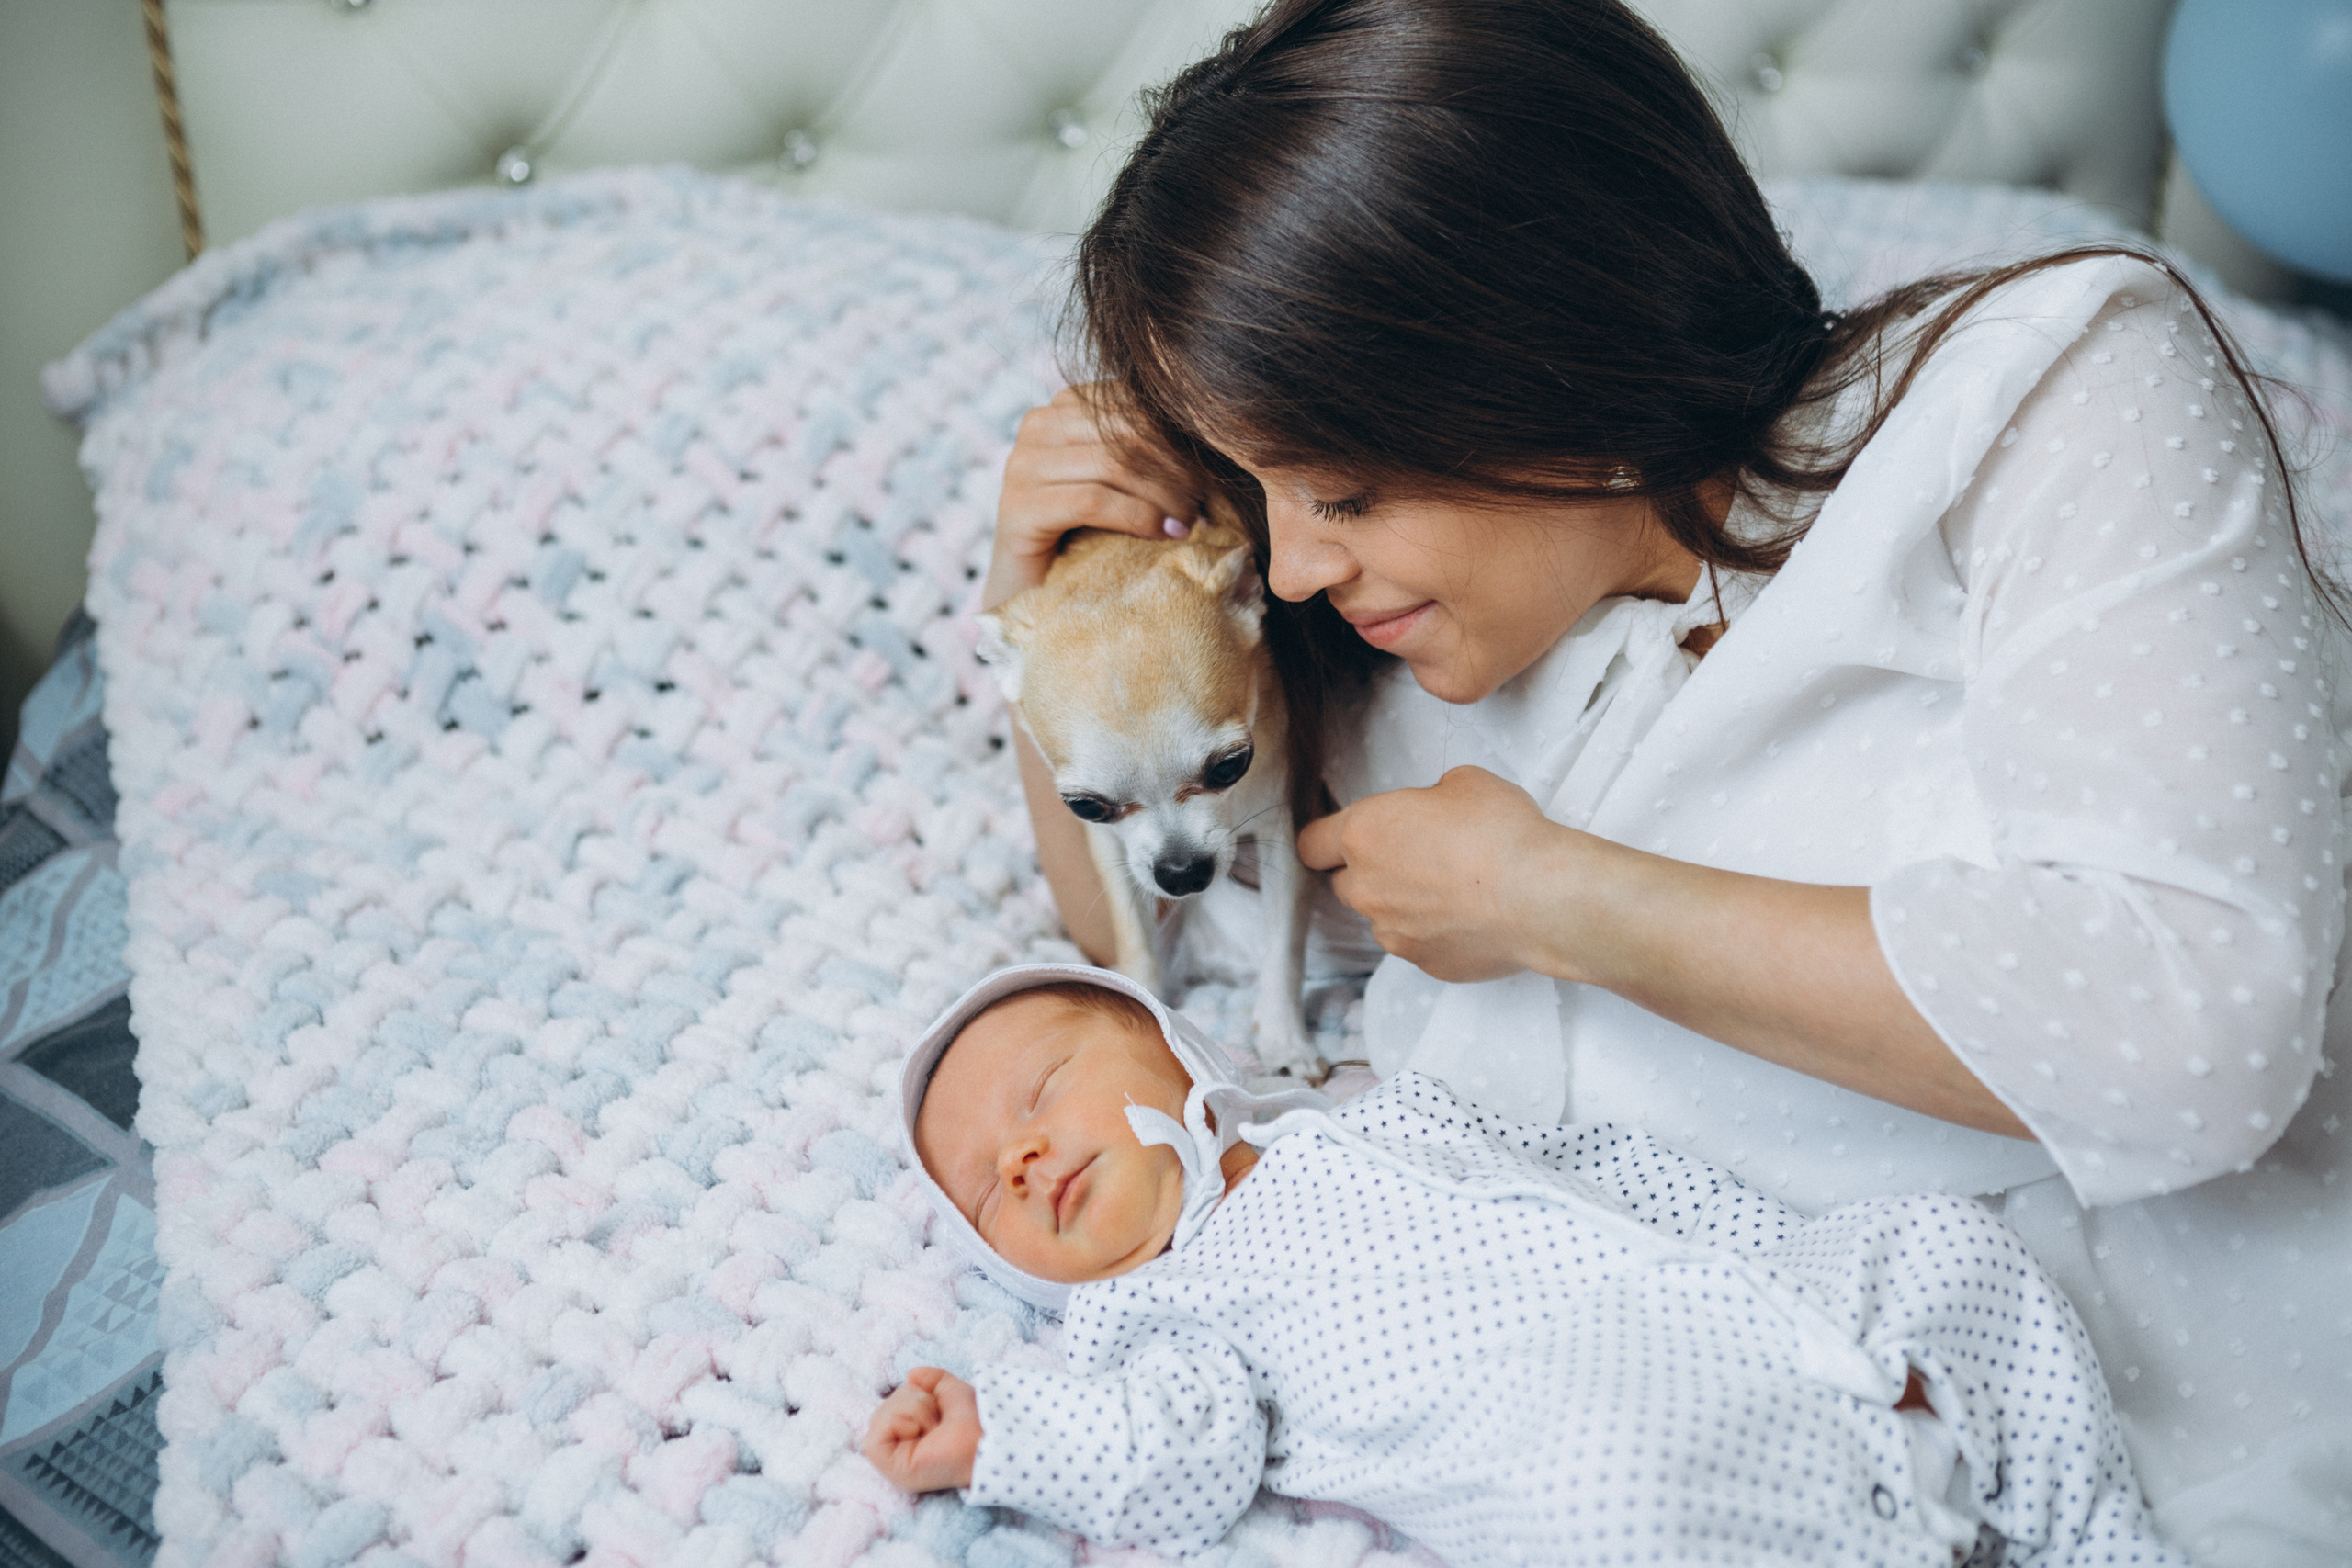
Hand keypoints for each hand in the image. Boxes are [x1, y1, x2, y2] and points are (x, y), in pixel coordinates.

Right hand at [861, 1367, 982, 1492]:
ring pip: (878, 1417)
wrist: (986, 1436)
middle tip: (937, 1420)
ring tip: (933, 1428)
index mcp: (909, 1436)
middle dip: (914, 1401)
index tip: (936, 1408)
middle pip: (882, 1408)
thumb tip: (911, 1374)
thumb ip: (930, 1379)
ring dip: (912, 1410)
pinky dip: (898, 1422)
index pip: (889, 1406)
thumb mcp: (949, 1389)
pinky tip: (919, 1432)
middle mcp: (898, 1450)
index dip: (910, 1396)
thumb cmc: (973, 1419)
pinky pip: (872, 1438)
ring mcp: (893, 1462)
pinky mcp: (890, 1468)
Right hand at [989, 383, 1199, 609]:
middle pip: (1126, 431)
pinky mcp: (1018, 508)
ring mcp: (1021, 465)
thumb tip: (1214, 438)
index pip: (1133, 402)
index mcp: (1062, 407)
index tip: (1211, 472)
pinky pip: (1092, 501)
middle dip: (1174, 467)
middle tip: (1203, 501)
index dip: (1178, 437)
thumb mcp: (1123, 482)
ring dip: (1163, 494)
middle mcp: (1036, 425)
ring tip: (1188, 521)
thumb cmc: (1090, 535)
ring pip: (1112, 463)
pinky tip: (1165, 534)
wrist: (1037, 593)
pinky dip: (1137, 517)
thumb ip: (1149, 451)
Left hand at [1296, 766, 1574, 982]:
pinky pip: (1416, 944)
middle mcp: (1366, 888)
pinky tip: (1470, 919)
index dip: (1328, 840)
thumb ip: (1428, 799)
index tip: (1348, 839)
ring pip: (1381, 917)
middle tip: (1415, 859)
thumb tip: (1431, 814)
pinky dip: (1434, 933)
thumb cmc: (1500, 831)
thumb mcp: (1464, 783)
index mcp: (1363, 834)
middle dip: (1370, 872)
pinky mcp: (1423, 963)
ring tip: (1451, 892)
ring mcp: (1392, 932)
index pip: (1311, 844)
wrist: (1539, 897)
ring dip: (1402, 905)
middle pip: (1344, 883)